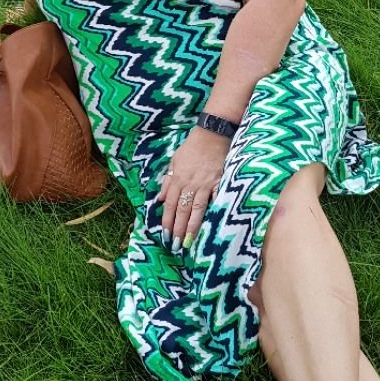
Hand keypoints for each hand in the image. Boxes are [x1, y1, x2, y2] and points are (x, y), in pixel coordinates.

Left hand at [158, 126, 229, 252]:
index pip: (170, 204)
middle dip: (179, 229)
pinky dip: (214, 212)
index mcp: (177, 179)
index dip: (167, 221)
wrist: (211, 135)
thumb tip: (160, 199)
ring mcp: (205, 184)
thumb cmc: (192, 148)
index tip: (165, 235)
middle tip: (176, 245)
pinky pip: (215, 200)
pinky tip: (212, 225)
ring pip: (197, 209)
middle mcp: (190, 184)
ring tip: (189, 242)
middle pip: (182, 210)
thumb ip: (167, 181)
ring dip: (192, 226)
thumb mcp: (174, 161)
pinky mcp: (219, 183)